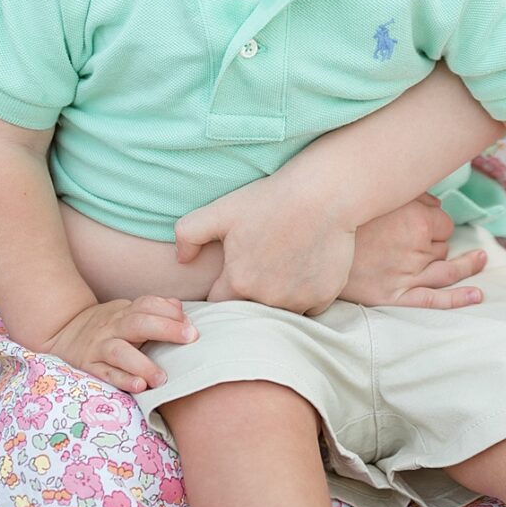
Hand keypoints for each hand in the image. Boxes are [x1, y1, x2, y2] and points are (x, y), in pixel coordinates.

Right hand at [48, 295, 195, 395]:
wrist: (61, 334)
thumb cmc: (106, 328)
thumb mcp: (126, 313)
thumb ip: (153, 311)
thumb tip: (180, 307)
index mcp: (124, 313)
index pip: (147, 305)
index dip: (170, 312)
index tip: (191, 326)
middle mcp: (111, 327)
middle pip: (138, 323)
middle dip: (166, 329)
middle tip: (190, 338)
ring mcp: (98, 347)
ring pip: (119, 352)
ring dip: (142, 364)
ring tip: (161, 378)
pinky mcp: (88, 368)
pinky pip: (105, 374)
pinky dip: (122, 380)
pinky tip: (139, 387)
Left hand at [175, 177, 354, 314]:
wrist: (323, 193)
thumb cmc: (270, 198)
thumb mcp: (221, 210)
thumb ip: (188, 234)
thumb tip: (181, 260)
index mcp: (238, 282)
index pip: (219, 304)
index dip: (221, 291)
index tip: (228, 278)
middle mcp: (267, 300)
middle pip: (250, 312)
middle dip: (248, 299)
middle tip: (257, 270)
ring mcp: (298, 301)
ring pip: (281, 313)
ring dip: (278, 300)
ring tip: (281, 271)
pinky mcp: (324, 296)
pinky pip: (309, 308)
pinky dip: (305, 296)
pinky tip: (305, 270)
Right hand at [342, 195, 486, 309]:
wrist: (313, 240)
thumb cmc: (348, 213)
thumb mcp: (383, 194)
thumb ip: (415, 195)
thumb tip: (438, 205)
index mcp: (418, 221)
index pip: (444, 224)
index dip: (436, 222)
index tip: (421, 221)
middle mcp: (417, 249)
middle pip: (442, 247)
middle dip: (436, 242)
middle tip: (416, 237)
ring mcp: (407, 275)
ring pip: (444, 269)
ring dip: (465, 265)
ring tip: (480, 259)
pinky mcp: (394, 296)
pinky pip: (432, 300)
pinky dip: (457, 300)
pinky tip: (477, 295)